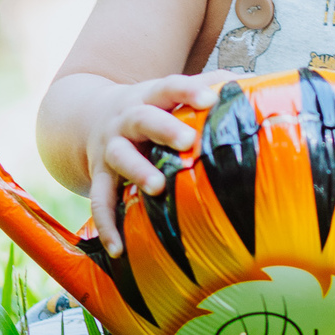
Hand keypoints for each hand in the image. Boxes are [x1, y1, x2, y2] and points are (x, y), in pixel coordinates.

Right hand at [87, 73, 228, 256]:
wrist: (88, 115)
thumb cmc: (149, 108)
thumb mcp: (169, 93)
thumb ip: (205, 87)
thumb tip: (247, 86)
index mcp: (150, 96)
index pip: (170, 87)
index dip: (189, 91)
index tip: (210, 100)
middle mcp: (126, 119)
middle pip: (143, 118)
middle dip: (164, 129)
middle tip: (188, 141)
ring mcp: (110, 148)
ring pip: (120, 156)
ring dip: (137, 171)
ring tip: (157, 188)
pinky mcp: (99, 176)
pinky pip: (99, 200)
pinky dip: (106, 224)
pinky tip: (118, 248)